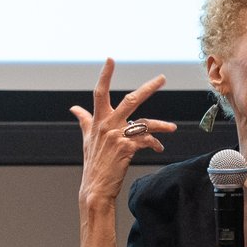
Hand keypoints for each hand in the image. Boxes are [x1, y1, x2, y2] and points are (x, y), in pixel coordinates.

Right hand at [70, 58, 178, 207]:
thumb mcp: (86, 139)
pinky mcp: (127, 148)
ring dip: (161, 125)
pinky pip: (146, 141)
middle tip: (162, 78)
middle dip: (149, 88)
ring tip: (172, 128)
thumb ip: (83, 120)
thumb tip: (74, 108)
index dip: (105, 75)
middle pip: (130, 100)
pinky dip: (154, 144)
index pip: (99, 92)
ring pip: (145, 123)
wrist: (95, 187)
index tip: (110, 59)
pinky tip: (158, 148)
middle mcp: (108, 125)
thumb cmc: (93, 163)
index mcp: (98, 120)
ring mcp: (118, 136)